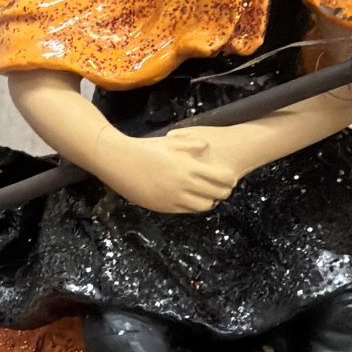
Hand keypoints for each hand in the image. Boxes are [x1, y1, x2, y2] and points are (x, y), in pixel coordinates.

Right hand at [96, 128, 245, 213]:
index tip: (230, 177)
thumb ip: (192, 144)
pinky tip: (190, 197)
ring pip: (203, 206)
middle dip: (223, 192)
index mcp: (189, 167)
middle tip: (222, 188)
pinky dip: (192, 205)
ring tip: (206, 194)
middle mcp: (184, 185)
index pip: (221, 179)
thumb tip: (207, 146)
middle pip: (216, 195)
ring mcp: (174, 198)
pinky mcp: (164, 207)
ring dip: (208, 201)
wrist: (121, 162)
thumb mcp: (171, 141)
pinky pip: (186, 210)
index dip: (229, 180)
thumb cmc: (146, 149)